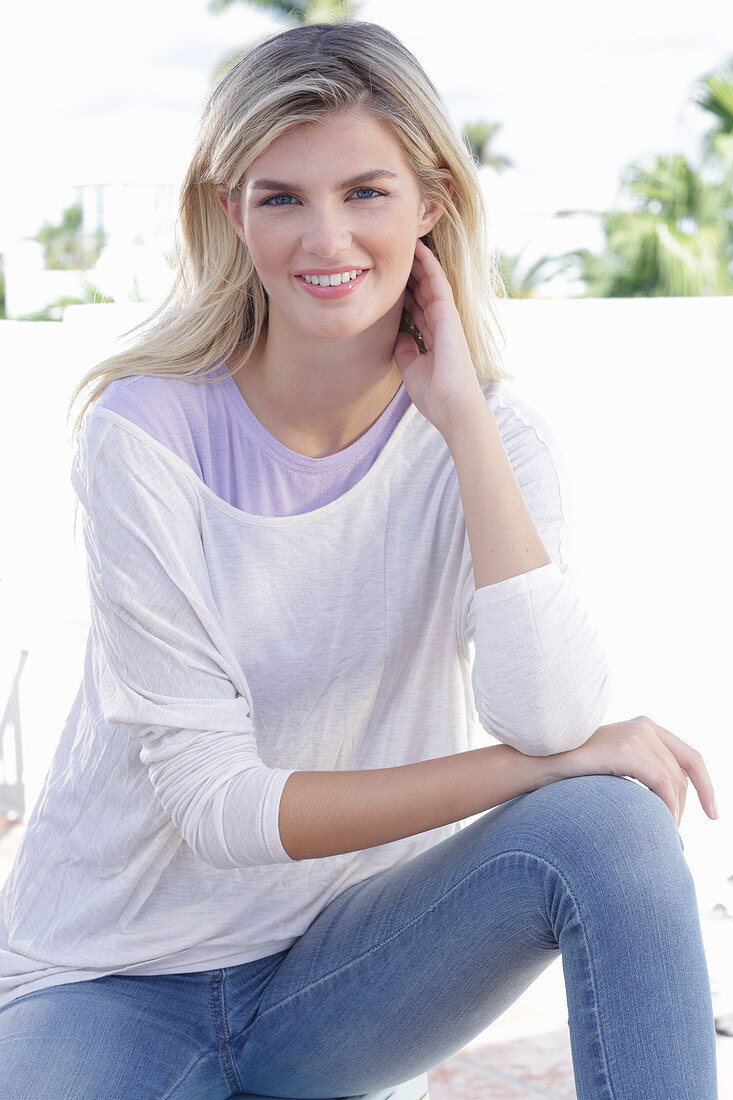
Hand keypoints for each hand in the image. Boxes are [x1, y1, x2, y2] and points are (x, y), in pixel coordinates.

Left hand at [393, 238, 483, 434]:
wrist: (452, 407)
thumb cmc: (435, 395)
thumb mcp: (411, 369)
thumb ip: (406, 350)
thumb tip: (398, 335)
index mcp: (433, 339)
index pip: (417, 308)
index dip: (405, 292)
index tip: (390, 278)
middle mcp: (441, 325)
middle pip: (423, 292)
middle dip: (410, 273)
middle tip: (395, 251)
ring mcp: (447, 319)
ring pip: (431, 282)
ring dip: (419, 262)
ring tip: (406, 241)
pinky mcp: (449, 316)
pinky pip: (439, 284)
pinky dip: (429, 266)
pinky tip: (419, 250)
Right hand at [548, 716, 717, 827]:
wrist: (538, 763)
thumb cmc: (573, 770)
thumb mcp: (614, 763)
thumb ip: (642, 768)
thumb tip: (671, 797)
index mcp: (645, 726)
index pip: (690, 758)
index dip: (706, 787)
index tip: (713, 814)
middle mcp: (644, 726)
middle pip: (684, 773)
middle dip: (687, 805)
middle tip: (675, 833)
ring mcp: (635, 735)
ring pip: (674, 781)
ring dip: (675, 812)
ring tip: (663, 833)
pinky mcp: (625, 750)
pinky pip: (662, 784)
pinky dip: (667, 807)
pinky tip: (662, 823)